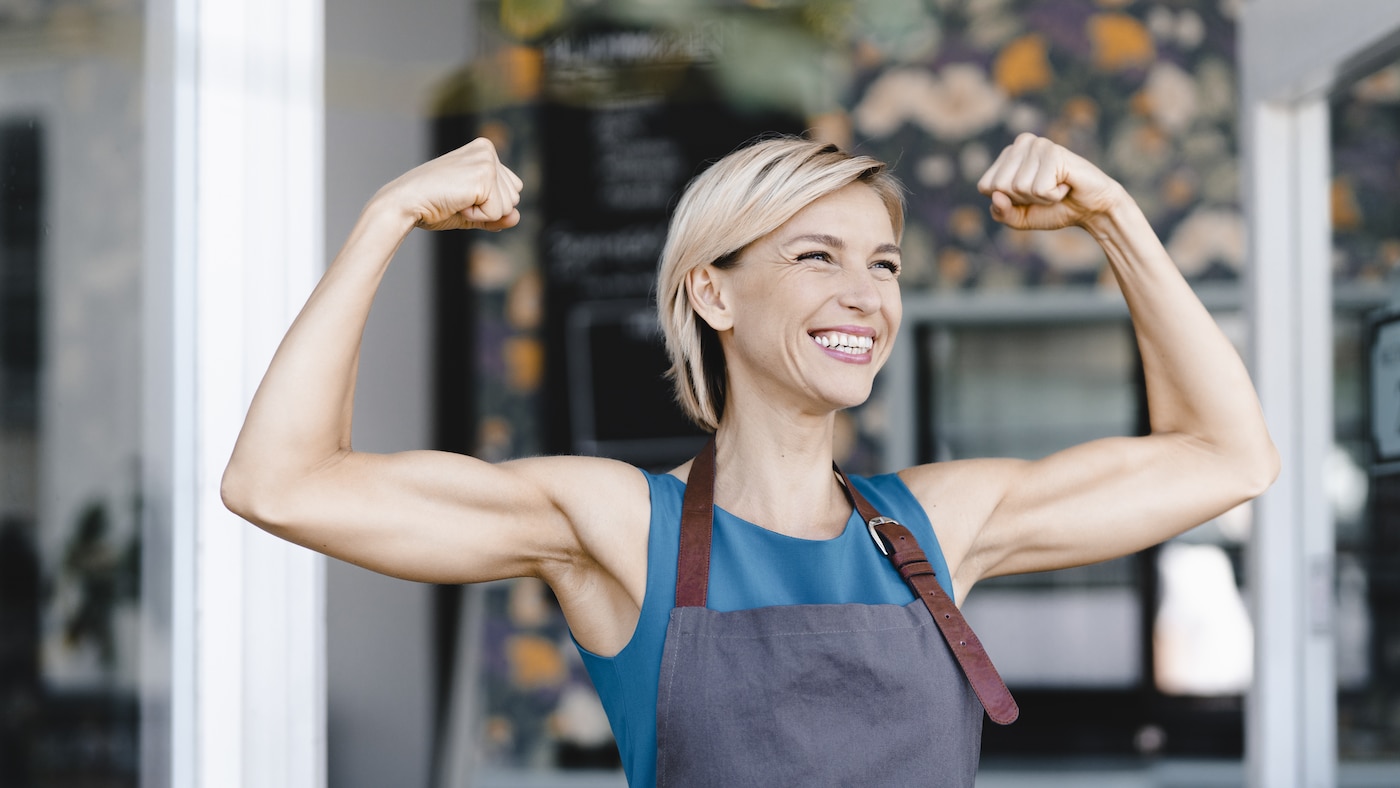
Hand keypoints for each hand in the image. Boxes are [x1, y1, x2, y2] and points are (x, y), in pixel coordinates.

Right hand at [374, 137, 522, 231]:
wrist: (405, 203)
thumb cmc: (433, 204)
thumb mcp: (472, 210)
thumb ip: (497, 214)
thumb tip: (517, 217)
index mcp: (485, 150)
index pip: (512, 190)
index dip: (488, 204)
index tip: (460, 195)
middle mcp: (488, 150)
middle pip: (514, 198)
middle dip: (489, 209)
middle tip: (457, 198)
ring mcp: (487, 161)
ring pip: (509, 206)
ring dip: (483, 213)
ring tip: (456, 199)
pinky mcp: (483, 176)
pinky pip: (497, 213)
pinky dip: (477, 216)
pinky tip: (457, 203)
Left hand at [976, 133, 1127, 231]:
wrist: (1092, 209)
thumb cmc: (1055, 209)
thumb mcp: (1020, 218)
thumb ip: (1001, 213)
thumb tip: (996, 196)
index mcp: (1008, 154)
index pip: (985, 186)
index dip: (1007, 201)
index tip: (1029, 196)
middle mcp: (1021, 143)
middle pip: (999, 187)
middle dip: (1022, 200)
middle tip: (1045, 192)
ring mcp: (1038, 144)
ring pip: (1018, 188)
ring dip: (1040, 198)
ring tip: (1057, 187)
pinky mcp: (1054, 152)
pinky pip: (1039, 189)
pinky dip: (1053, 196)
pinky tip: (1065, 185)